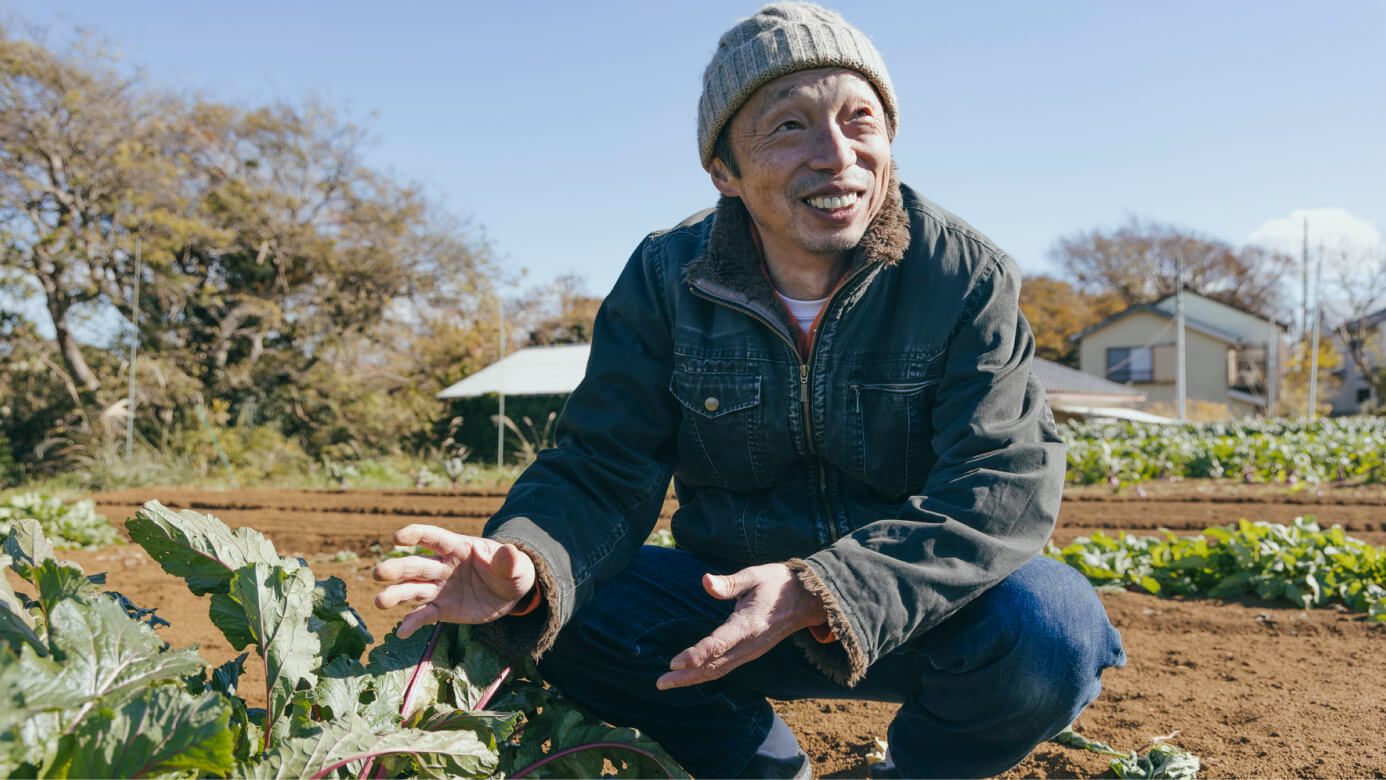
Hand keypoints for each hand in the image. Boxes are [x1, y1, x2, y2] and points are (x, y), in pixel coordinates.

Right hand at [373, 524, 535, 637]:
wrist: (510, 593)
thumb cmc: (511, 571)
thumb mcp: (516, 566)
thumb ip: (509, 560)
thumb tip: (507, 552)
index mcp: (459, 548)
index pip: (434, 539)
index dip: (415, 535)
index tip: (397, 538)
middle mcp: (444, 567)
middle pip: (417, 566)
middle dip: (397, 568)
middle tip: (379, 573)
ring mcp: (440, 588)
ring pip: (413, 589)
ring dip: (395, 594)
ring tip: (379, 602)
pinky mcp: (442, 609)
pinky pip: (424, 615)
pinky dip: (412, 623)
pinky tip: (401, 632)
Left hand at [656, 563, 826, 689]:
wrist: (808, 600)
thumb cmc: (779, 584)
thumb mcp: (755, 575)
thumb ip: (729, 583)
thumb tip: (705, 581)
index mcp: (749, 625)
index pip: (718, 645)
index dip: (695, 655)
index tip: (673, 663)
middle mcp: (750, 644)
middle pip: (714, 665)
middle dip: (686, 676)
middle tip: (660, 682)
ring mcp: (752, 651)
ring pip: (719, 670)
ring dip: (693, 678)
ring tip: (668, 683)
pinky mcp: (752, 652)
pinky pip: (726, 667)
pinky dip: (706, 674)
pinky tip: (691, 675)